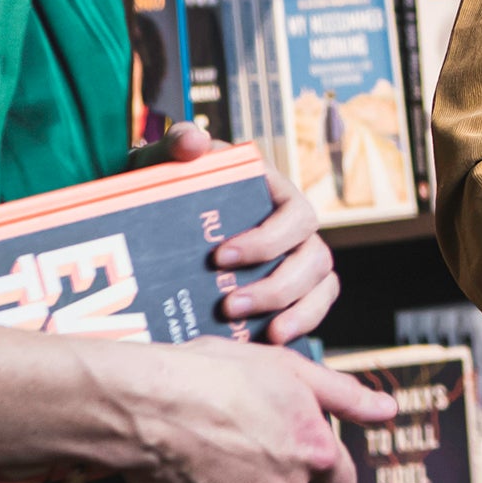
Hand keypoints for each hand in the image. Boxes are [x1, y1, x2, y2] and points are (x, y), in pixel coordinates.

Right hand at [115, 334, 391, 482]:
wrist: (149, 406)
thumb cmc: (214, 377)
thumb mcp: (288, 369)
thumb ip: (344, 396)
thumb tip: (387, 410)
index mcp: (314, 452)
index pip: (341, 482)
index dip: (328, 475)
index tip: (316, 471)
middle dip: (269, 471)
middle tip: (233, 437)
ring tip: (204, 450)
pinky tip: (186, 473)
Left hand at [156, 118, 341, 344]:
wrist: (161, 218)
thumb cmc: (172, 186)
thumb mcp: (168, 162)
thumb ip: (179, 145)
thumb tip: (194, 144)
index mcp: (275, 194)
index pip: (295, 215)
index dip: (268, 240)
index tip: (221, 257)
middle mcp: (294, 227)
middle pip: (314, 258)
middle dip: (276, 287)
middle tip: (229, 305)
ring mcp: (296, 259)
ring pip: (321, 285)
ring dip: (294, 310)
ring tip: (256, 331)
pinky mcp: (292, 290)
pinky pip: (314, 308)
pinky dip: (300, 324)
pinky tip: (269, 339)